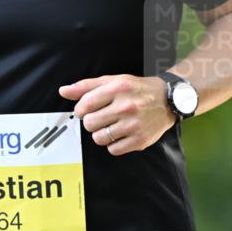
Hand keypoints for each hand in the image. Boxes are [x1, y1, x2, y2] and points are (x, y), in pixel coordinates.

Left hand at [58, 74, 174, 155]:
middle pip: (90, 123)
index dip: (80, 110)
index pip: (85, 105)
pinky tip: (120, 134)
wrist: (168, 100)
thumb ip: (86, 86)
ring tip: (110, 125)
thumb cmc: (136, 90)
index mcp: (118, 88)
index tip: (85, 110)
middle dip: (91, 121)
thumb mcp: (113, 81)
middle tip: (101, 117)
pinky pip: (113, 149)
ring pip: (99, 138)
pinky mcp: (140, 140)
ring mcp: (134, 125)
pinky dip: (113, 144)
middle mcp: (126, 106)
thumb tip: (63, 91)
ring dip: (101, 133)